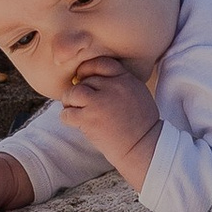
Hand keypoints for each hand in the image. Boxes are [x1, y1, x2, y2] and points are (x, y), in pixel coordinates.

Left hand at [60, 54, 162, 183]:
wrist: (144, 147)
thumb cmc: (142, 124)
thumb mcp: (139, 94)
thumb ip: (120, 83)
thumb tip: (94, 79)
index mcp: (126, 79)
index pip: (101, 63)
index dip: (89, 70)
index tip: (85, 79)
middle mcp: (113, 88)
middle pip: (85, 80)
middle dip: (81, 92)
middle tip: (82, 104)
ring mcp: (100, 103)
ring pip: (73, 93)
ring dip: (70, 102)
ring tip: (74, 110)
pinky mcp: (89, 120)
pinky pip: (67, 113)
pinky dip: (67, 117)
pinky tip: (75, 122)